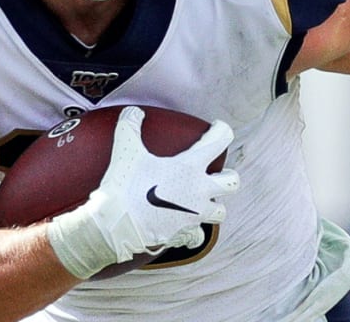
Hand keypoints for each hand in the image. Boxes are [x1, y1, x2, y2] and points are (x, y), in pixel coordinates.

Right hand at [48, 106, 238, 277]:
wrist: (117, 225)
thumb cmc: (125, 186)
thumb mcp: (126, 150)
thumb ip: (130, 126)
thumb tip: (132, 111)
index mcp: (191, 166)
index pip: (220, 141)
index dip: (221, 130)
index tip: (217, 128)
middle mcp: (199, 191)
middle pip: (232, 183)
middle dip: (227, 175)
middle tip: (216, 172)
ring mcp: (194, 215)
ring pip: (220, 212)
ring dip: (215, 204)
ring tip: (203, 200)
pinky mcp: (184, 234)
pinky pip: (197, 236)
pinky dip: (193, 233)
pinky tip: (185, 228)